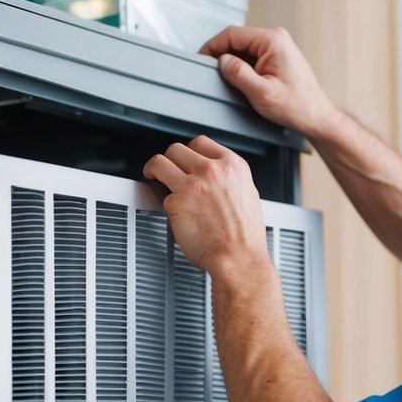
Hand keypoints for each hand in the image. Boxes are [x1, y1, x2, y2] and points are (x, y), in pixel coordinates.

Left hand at [142, 135, 270, 279]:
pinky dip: (162, 200)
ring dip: (154, 169)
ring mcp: (193, 185)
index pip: (201, 143)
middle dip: (171, 160)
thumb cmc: (245, 236)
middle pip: (177, 149)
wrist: (239, 258)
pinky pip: (160, 194)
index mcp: (232, 166)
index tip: (184, 159)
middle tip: (168, 170)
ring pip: (160, 162)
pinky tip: (167, 206)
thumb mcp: (247, 195)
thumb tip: (215, 177)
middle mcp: (212, 171)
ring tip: (153, 176)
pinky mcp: (176, 202)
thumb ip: (229, 180)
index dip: (189, 151)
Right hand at [200, 26, 335, 140]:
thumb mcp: (261, 93)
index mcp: (272, 40)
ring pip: (243, 49)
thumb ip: (238, 74)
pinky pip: (251, 57)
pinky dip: (241, 68)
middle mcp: (276, 38)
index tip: (200, 60)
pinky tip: (240, 83)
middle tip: (210, 74)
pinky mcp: (276, 57)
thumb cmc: (296, 106)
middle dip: (222, 56)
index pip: (232, 34)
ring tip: (228, 82)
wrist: (316, 116)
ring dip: (232, 63)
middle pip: (236, 40)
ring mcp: (277, 46)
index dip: (212, 46)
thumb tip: (221, 61)